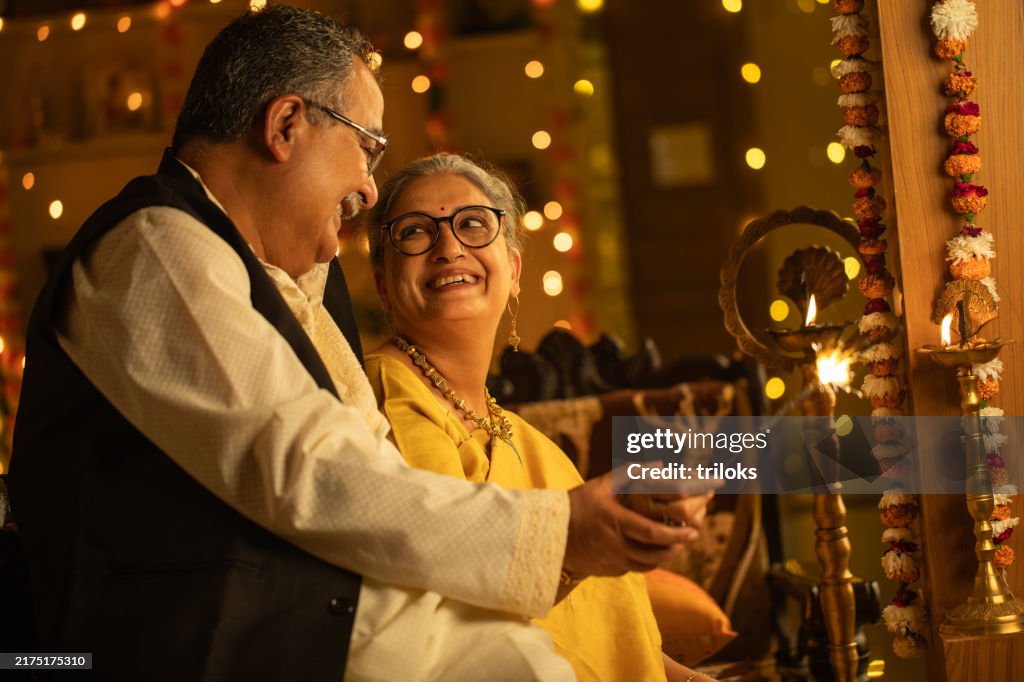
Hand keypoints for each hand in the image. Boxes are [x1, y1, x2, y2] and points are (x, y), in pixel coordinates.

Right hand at [563, 472, 697, 576]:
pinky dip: (650, 561)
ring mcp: (613, 561)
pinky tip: (655, 550)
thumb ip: (629, 474)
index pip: (653, 533)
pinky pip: (636, 569)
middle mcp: (616, 545)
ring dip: (667, 555)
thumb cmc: (577, 506)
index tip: (693, 529)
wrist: (550, 536)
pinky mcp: (610, 571)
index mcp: (615, 522)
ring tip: (678, 543)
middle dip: (678, 545)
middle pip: (656, 553)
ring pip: (649, 564)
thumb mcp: (600, 486)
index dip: (676, 534)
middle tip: (692, 536)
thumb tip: (660, 465)